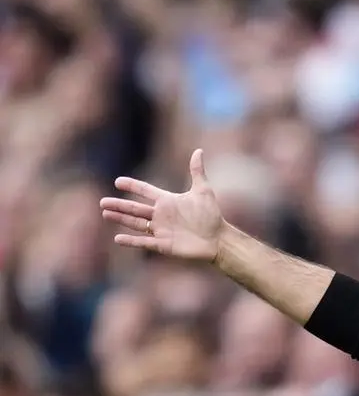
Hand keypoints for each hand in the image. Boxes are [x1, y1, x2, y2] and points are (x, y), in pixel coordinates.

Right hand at [101, 149, 223, 261]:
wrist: (219, 239)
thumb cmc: (212, 215)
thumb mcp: (203, 191)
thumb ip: (197, 172)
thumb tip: (198, 150)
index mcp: (167, 201)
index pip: (145, 191)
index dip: (133, 186)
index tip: (118, 182)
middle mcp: (161, 215)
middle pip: (135, 208)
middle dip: (119, 205)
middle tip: (102, 202)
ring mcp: (161, 230)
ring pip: (136, 223)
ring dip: (121, 219)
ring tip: (105, 213)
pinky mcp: (164, 245)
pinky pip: (144, 242)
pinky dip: (131, 241)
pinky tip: (117, 238)